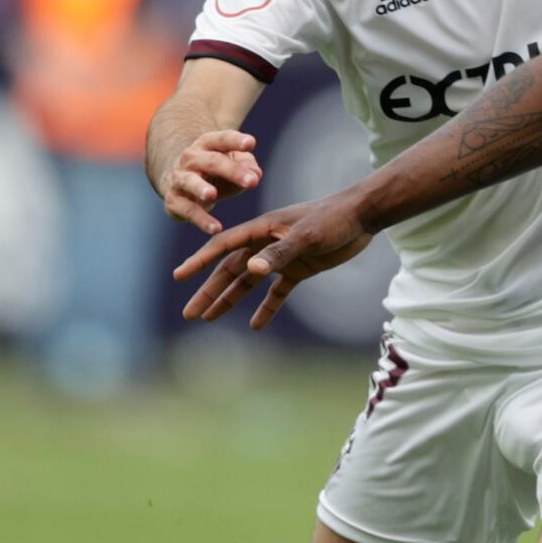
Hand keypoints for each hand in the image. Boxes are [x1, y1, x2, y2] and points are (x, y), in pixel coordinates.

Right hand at [159, 130, 261, 234]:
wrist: (180, 181)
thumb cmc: (216, 170)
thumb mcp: (234, 164)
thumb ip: (248, 166)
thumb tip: (255, 175)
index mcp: (207, 144)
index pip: (222, 139)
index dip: (235, 141)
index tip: (251, 143)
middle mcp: (191, 159)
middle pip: (211, 161)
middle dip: (232, 171)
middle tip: (252, 182)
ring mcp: (180, 178)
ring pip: (190, 182)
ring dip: (200, 188)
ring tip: (211, 195)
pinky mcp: (174, 200)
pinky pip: (187, 210)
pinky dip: (201, 220)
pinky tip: (216, 228)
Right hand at [173, 193, 372, 329]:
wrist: (362, 217)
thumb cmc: (332, 220)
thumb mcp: (305, 236)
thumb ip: (280, 253)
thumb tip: (252, 269)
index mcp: (261, 230)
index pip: (222, 247)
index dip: (200, 262)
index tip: (179, 276)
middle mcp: (265, 244)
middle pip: (230, 270)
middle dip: (209, 291)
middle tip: (189, 313)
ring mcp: (281, 257)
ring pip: (248, 282)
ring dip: (229, 300)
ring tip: (208, 318)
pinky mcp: (299, 268)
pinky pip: (277, 292)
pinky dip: (267, 307)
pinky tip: (256, 325)